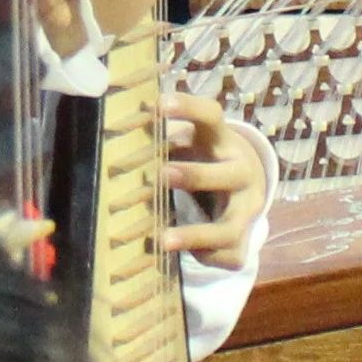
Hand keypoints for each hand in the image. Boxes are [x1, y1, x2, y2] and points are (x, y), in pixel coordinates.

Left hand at [156, 91, 271, 263]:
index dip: (188, 108)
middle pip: (229, 174)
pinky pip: (230, 256)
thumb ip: (160, 137)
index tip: (158, 104)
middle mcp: (242, 174)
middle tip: (160, 175)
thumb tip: (114, 126)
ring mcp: (247, 211)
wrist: (243, 187)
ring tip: (161, 240)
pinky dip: (204, 257)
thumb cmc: (202, 158)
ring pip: (229, 227)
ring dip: (195, 234)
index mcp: (224, 142)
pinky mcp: (243, 240)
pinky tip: (179, 257)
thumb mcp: (189, 142)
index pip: (212, 117)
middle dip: (195, 176)